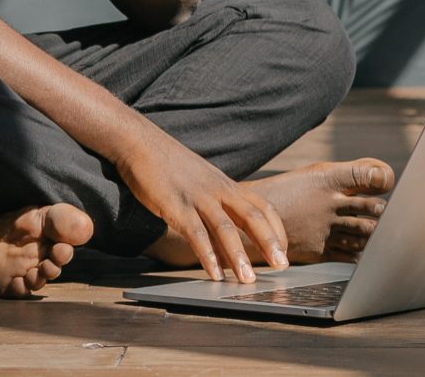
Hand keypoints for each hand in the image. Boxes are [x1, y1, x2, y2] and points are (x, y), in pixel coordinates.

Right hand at [112, 126, 285, 283]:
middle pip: (251, 217)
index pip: (262, 207)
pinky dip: (207, 255)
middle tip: (282, 267)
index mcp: (226, 185)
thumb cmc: (170, 165)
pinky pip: (195, 233)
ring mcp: (197, 197)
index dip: (276, 229)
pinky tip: (213, 273)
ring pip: (225, 228)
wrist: (141, 143)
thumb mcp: (201, 181)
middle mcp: (217, 190)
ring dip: (239, 256)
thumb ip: (216, 203)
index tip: (284, 250)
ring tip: (247, 280)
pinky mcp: (175, 205)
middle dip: (268, 243)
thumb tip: (226, 235)